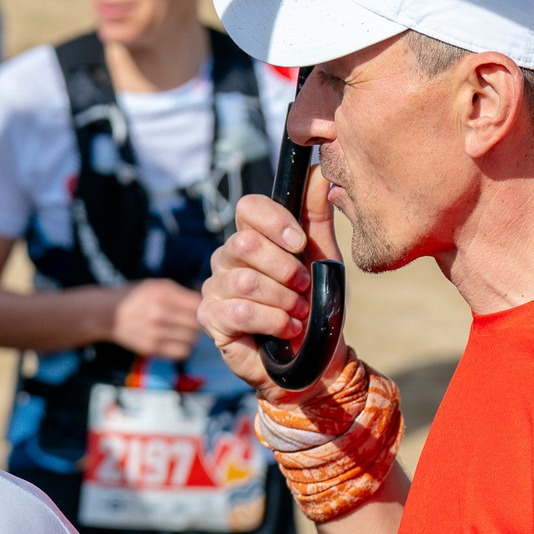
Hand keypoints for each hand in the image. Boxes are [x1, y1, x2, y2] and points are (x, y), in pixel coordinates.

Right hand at [107, 279, 202, 360]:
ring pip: (191, 340)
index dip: (203, 307)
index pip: (197, 305)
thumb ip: (181, 293)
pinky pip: (181, 353)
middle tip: (192, 321)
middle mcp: (158, 313)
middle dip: (197, 323)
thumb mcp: (156, 286)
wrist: (108, 313)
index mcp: (162, 294)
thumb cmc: (137, 296)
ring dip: (192, 337)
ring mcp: (154, 333)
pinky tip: (178, 341)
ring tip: (185, 331)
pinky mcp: (150, 349)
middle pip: (195, 324)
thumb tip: (207, 304)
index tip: (200, 309)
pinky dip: (184, 348)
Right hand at [200, 177, 339, 399]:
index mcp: (254, 237)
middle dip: (285, 270)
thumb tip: (318, 171)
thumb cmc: (317, 309)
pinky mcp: (211, 319)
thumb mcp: (322, 258)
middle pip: (246, 243)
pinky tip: (286, 331)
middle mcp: (228, 257)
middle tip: (304, 288)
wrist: (315, 362)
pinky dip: (272, 321)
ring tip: (298, 314)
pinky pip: (239, 310)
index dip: (276, 222)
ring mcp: (216, 287)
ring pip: (244, 280)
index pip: (249, 208)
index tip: (300, 244)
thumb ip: (316, 215)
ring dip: (283, 300)